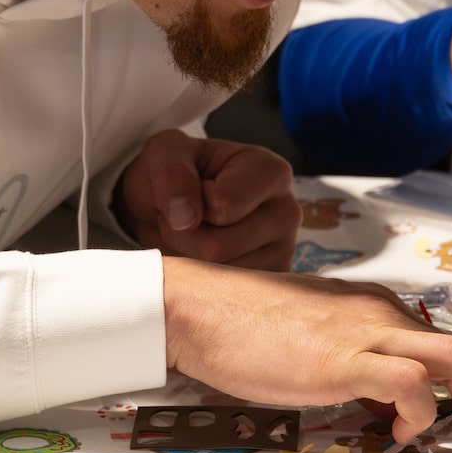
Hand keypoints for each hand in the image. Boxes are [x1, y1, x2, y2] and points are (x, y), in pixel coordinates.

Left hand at [116, 132, 298, 270]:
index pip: (222, 205)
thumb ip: (172, 172)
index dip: (188, 205)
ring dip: (189, 261)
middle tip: (183, 221)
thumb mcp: (164, 152)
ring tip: (194, 238)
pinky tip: (204, 259)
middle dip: (183, 237)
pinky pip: (222, 300)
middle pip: (218, 248)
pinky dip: (200, 283)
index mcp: (271, 172)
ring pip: (217, 279)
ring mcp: (283, 254)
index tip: (189, 193)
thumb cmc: (176, 175)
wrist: (173, 206)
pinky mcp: (268, 285)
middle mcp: (287, 213)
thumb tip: (185, 218)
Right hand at [161, 261, 451, 452]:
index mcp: (379, 312)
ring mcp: (367, 334)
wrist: (199, 307)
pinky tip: (398, 434)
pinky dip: (418, 414)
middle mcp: (384, 316)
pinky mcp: (342, 358)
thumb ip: (353, 365)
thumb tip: (379, 404)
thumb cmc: (244, 329)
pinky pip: (407, 382)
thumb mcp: (313, 344)